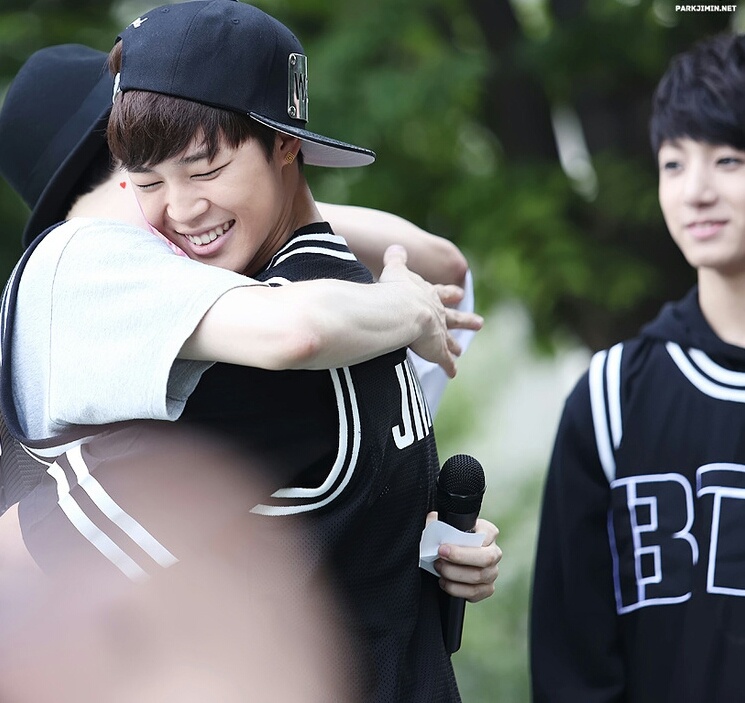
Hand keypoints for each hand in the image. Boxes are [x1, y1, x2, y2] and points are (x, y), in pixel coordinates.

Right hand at [379, 245, 482, 377]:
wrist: (402, 310)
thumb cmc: (396, 290)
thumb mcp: (395, 270)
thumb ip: (396, 259)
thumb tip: (395, 247)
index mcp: (428, 295)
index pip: (441, 294)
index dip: (449, 294)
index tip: (460, 294)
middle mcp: (437, 313)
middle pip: (454, 318)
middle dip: (465, 320)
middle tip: (479, 323)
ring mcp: (438, 333)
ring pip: (450, 340)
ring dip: (454, 345)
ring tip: (460, 350)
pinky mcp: (437, 350)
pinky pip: (444, 361)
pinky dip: (448, 367)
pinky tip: (453, 373)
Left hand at [426, 511, 500, 601]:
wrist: (451, 554)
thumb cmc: (449, 537)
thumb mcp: (445, 525)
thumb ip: (439, 522)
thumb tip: (430, 520)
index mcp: (488, 532)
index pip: (487, 536)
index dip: (465, 543)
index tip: (442, 548)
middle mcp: (495, 552)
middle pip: (486, 559)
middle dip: (460, 559)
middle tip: (439, 557)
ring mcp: (493, 572)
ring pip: (478, 577)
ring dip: (454, 574)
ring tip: (439, 568)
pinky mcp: (487, 589)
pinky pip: (474, 593)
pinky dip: (456, 589)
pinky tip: (444, 582)